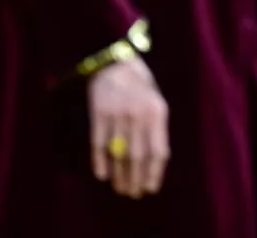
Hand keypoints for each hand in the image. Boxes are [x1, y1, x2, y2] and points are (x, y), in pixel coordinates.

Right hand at [88, 56, 169, 198]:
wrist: (116, 62)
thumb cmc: (140, 85)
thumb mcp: (156, 102)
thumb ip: (157, 128)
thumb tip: (158, 160)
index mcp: (157, 113)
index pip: (158, 151)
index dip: (154, 173)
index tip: (150, 188)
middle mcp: (139, 116)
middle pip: (138, 156)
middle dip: (136, 179)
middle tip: (133, 194)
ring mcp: (118, 115)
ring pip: (119, 153)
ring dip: (119, 175)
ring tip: (120, 189)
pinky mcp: (100, 114)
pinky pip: (99, 143)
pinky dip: (100, 161)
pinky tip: (102, 175)